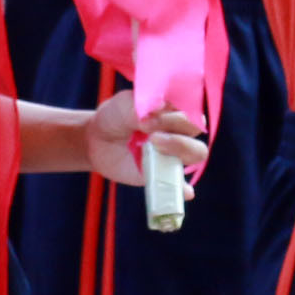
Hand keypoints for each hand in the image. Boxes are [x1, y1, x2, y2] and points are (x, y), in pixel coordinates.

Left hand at [85, 91, 206, 187]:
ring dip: (181, 148)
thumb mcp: (124, 105)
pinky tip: (183, 190)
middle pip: (196, 128)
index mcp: (173, 109)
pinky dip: (184, 188)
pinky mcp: (166, 175)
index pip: (190, 105)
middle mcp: (179, 130)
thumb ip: (141, 106)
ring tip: (154, 145)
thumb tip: (160, 105)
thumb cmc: (116, 117)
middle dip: (175, 124)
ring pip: (196, 152)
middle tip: (146, 127)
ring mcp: (174, 153)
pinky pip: (182, 185)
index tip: (154, 109)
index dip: (176, 108)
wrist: (98, 140)